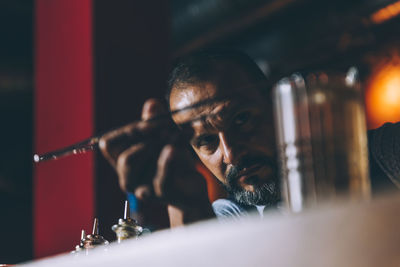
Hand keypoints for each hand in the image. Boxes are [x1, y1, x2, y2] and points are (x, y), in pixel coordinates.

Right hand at [99, 99, 213, 225]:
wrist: (192, 187)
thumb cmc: (174, 160)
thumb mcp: (166, 137)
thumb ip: (157, 121)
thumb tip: (151, 104)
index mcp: (123, 162)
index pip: (108, 145)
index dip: (126, 131)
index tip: (150, 120)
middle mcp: (128, 178)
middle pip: (124, 158)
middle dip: (145, 136)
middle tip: (167, 125)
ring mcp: (143, 190)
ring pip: (140, 165)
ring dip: (159, 144)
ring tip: (178, 133)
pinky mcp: (163, 196)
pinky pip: (162, 179)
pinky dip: (168, 162)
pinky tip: (175, 149)